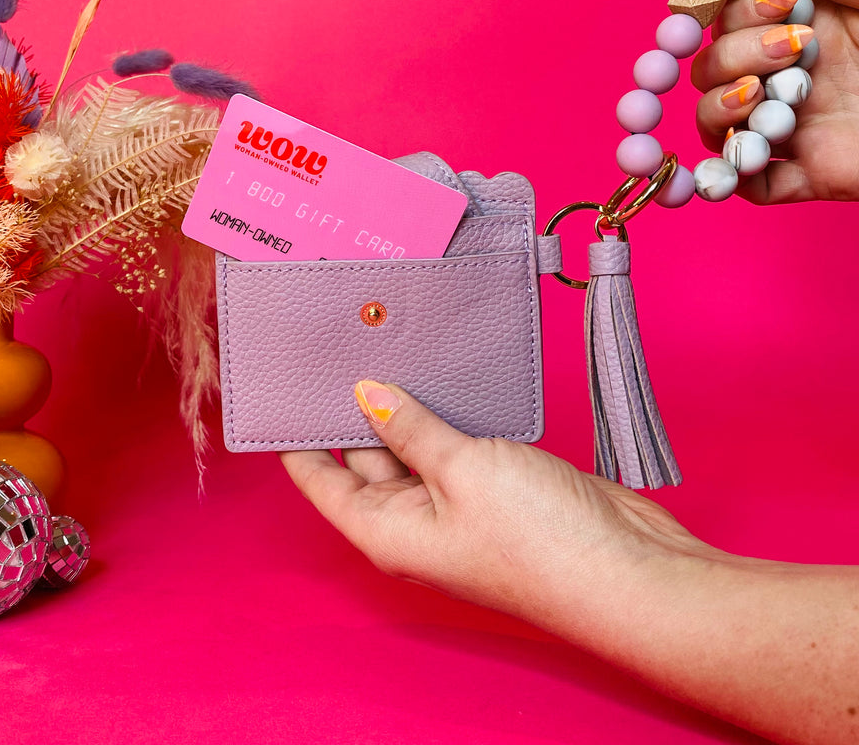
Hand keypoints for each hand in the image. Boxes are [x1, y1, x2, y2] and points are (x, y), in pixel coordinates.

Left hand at [282, 382, 858, 744]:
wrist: (626, 568)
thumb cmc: (537, 539)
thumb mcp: (460, 471)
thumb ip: (410, 428)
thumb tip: (364, 394)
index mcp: (386, 528)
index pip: (320, 479)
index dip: (296, 437)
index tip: (281, 387)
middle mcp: (413, 518)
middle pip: (363, 455)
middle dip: (350, 405)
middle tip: (335, 343)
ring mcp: (455, 500)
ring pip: (411, 442)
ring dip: (401, 402)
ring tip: (378, 341)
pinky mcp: (493, 481)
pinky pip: (452, 440)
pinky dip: (443, 408)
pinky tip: (435, 367)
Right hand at [693, 0, 858, 203]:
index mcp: (804, 28)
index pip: (732, 14)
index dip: (733, 5)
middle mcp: (787, 76)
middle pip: (712, 66)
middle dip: (734, 52)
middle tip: (794, 48)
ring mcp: (793, 128)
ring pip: (713, 122)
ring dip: (720, 105)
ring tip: (762, 96)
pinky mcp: (805, 176)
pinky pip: (743, 184)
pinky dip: (731, 172)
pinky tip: (756, 149)